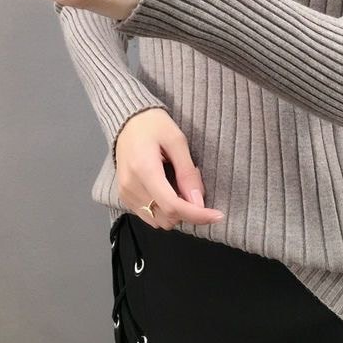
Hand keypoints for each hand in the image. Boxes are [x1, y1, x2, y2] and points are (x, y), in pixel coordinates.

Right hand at [115, 108, 224, 229]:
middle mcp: (131, 187)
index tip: (217, 216)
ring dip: (176, 211)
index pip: (172, 206)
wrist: (128, 121)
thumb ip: (187, 173)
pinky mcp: (125, 197)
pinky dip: (164, 209)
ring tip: (178, 183)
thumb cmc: (153, 125)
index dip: (197, 215)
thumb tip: (198, 202)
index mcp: (144, 170)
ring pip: (159, 221)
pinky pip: (149, 215)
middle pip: (167, 218)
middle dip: (188, 208)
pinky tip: (167, 188)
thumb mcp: (177, 141)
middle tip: (192, 181)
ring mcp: (125, 194)